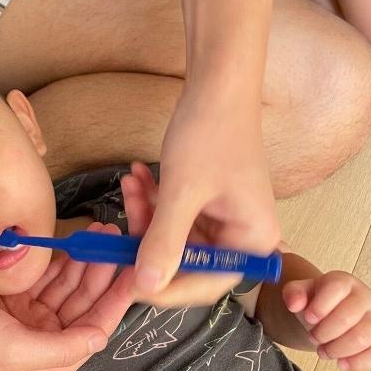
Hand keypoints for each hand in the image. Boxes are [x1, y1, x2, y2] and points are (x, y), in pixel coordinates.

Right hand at [0, 222, 134, 370]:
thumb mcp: (13, 351)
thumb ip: (60, 349)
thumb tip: (101, 339)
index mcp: (50, 363)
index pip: (96, 328)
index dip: (117, 299)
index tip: (134, 271)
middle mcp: (46, 341)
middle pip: (86, 302)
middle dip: (103, 272)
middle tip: (115, 239)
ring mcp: (31, 316)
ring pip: (71, 285)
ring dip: (86, 261)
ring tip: (99, 231)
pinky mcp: (17, 296)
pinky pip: (49, 275)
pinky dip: (63, 259)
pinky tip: (74, 241)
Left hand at [131, 91, 279, 304]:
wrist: (219, 84)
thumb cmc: (211, 133)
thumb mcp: (182, 192)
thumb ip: (163, 243)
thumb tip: (146, 286)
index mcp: (252, 241)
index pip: (205, 284)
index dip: (165, 287)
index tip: (127, 279)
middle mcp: (244, 237)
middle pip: (187, 262)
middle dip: (148, 242)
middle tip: (118, 228)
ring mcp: (225, 219)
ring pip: (175, 237)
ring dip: (146, 215)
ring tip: (129, 184)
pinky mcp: (209, 203)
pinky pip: (175, 216)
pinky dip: (153, 200)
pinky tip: (135, 177)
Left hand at [282, 271, 370, 370]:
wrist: (334, 315)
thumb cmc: (318, 304)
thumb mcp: (301, 294)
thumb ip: (294, 294)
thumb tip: (294, 304)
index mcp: (344, 282)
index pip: (336, 288)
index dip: (320, 306)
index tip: (308, 318)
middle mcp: (365, 297)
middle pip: (348, 317)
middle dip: (324, 333)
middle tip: (313, 338)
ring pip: (362, 337)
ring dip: (337, 350)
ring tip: (323, 352)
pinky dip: (359, 362)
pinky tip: (341, 363)